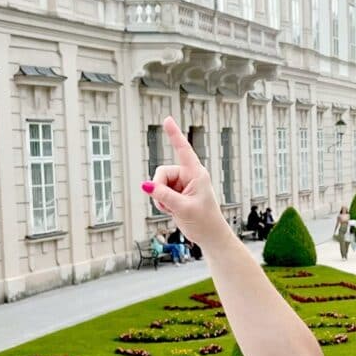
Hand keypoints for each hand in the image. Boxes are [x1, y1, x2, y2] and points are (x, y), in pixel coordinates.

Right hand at [142, 118, 228, 244]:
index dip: (175, 135)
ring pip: (157, 184)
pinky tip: (172, 210)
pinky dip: (161, 203)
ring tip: (174, 209)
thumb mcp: (183, 208)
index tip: (167, 119)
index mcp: (197, 174)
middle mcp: (188, 176)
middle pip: (161, 173)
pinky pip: (159, 193)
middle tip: (170, 204)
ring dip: (160, 198)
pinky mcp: (176, 194)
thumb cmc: (204, 221)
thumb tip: (146, 185)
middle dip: (159, 188)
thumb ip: (164, 196)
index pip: (184, 150)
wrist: (209, 236)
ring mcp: (181, 185)